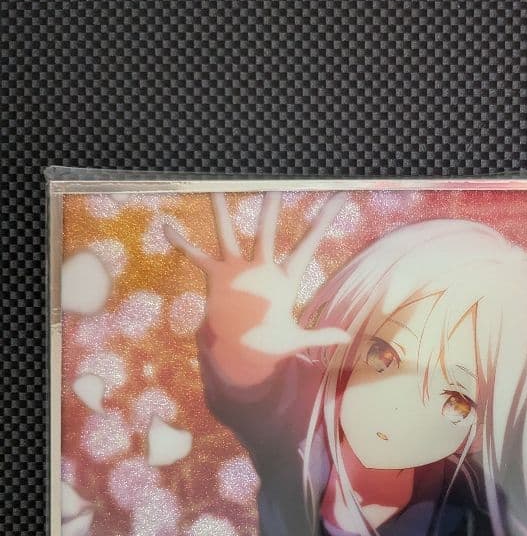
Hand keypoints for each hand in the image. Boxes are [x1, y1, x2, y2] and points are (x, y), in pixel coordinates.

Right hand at [164, 192, 349, 356]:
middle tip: (275, 181)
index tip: (337, 198)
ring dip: (221, 212)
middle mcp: (261, 268)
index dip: (322, 223)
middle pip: (267, 231)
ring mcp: (237, 271)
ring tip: (216, 186)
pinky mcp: (217, 278)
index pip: (307, 246)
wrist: (241, 353)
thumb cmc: (269, 346)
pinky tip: (168, 228)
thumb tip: (349, 340)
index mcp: (284, 279)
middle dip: (270, 207)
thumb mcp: (296, 340)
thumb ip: (321, 336)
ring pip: (229, 234)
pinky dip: (183, 244)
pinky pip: (197, 257)